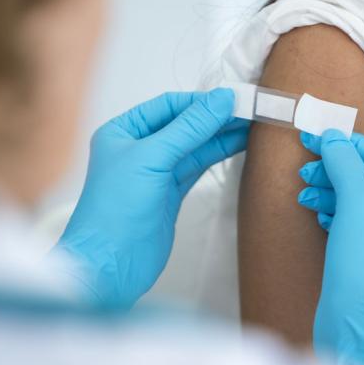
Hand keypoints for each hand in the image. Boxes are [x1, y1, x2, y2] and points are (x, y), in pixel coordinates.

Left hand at [54, 88, 247, 308]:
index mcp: (123, 131)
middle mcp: (138, 148)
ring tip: (254, 125)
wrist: (110, 266)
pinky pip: (198, 166)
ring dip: (222, 136)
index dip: (201, 101)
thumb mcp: (153, 158)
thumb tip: (223, 98)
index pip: (168, 106)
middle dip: (216, 118)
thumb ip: (190, 127)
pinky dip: (218, 155)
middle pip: (184, 124)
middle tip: (251, 110)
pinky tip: (239, 145)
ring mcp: (156, 172)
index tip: (234, 98)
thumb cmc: (118, 208)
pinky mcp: (170, 194)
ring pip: (194, 146)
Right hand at [298, 129, 363, 364]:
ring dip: (329, 189)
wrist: (356, 326)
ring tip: (304, 189)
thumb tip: (333, 139)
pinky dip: (330, 211)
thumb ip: (346, 165)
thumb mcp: (358, 204)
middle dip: (337, 168)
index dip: (352, 145)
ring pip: (356, 201)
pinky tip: (314, 209)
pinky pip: (349, 223)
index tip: (320, 137)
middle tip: (306, 165)